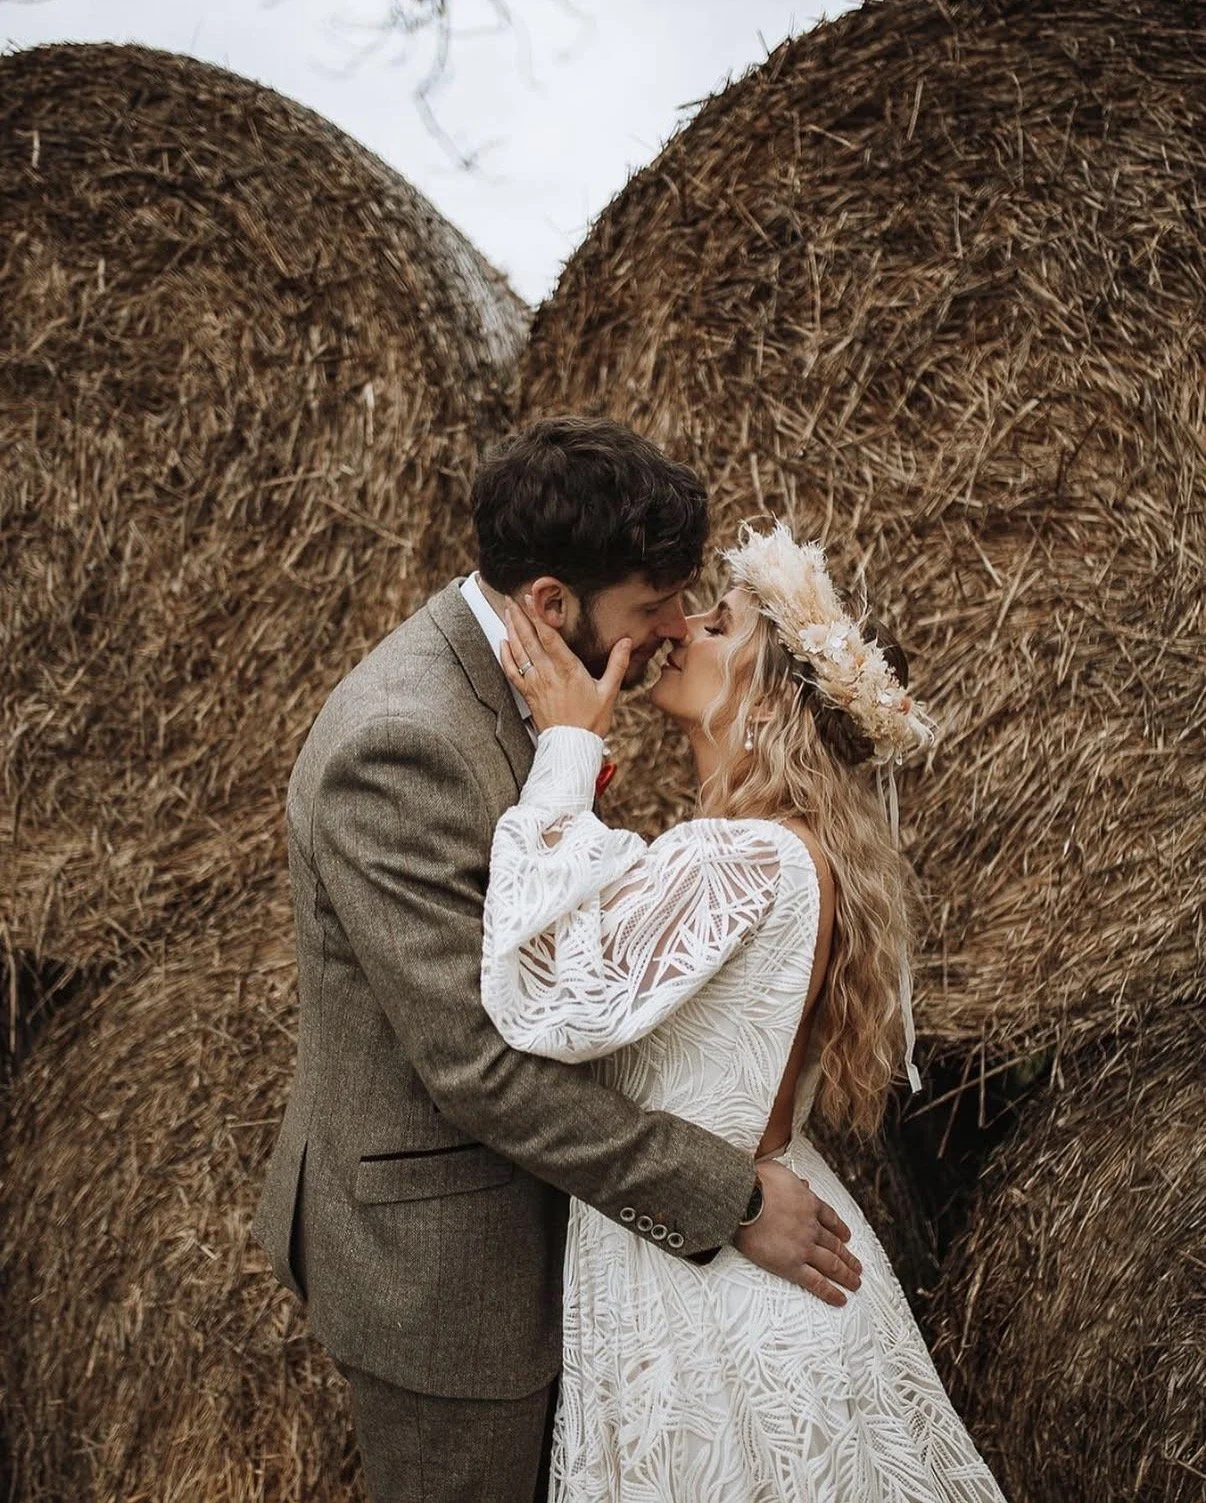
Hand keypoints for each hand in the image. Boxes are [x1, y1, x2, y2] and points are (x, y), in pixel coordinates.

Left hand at [501, 598, 631, 738]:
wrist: (571, 746)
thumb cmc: (591, 721)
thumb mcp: (609, 691)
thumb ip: (617, 664)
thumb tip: (626, 642)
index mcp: (568, 669)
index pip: (549, 636)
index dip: (538, 616)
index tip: (530, 599)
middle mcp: (548, 673)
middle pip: (529, 639)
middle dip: (519, 616)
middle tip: (511, 598)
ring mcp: (535, 683)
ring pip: (519, 651)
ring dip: (512, 630)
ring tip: (507, 611)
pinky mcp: (528, 694)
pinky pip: (512, 671)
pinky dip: (506, 656)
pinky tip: (502, 643)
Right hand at [733, 1159, 861, 1306]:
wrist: (744, 1199)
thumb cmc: (756, 1182)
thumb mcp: (778, 1171)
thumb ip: (792, 1179)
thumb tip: (803, 1183)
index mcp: (809, 1203)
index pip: (830, 1218)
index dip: (840, 1228)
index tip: (847, 1236)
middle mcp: (811, 1227)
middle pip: (835, 1244)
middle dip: (848, 1256)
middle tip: (858, 1267)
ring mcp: (804, 1247)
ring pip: (832, 1264)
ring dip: (846, 1274)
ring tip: (856, 1282)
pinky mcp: (792, 1265)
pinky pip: (816, 1282)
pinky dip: (830, 1292)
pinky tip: (841, 1299)